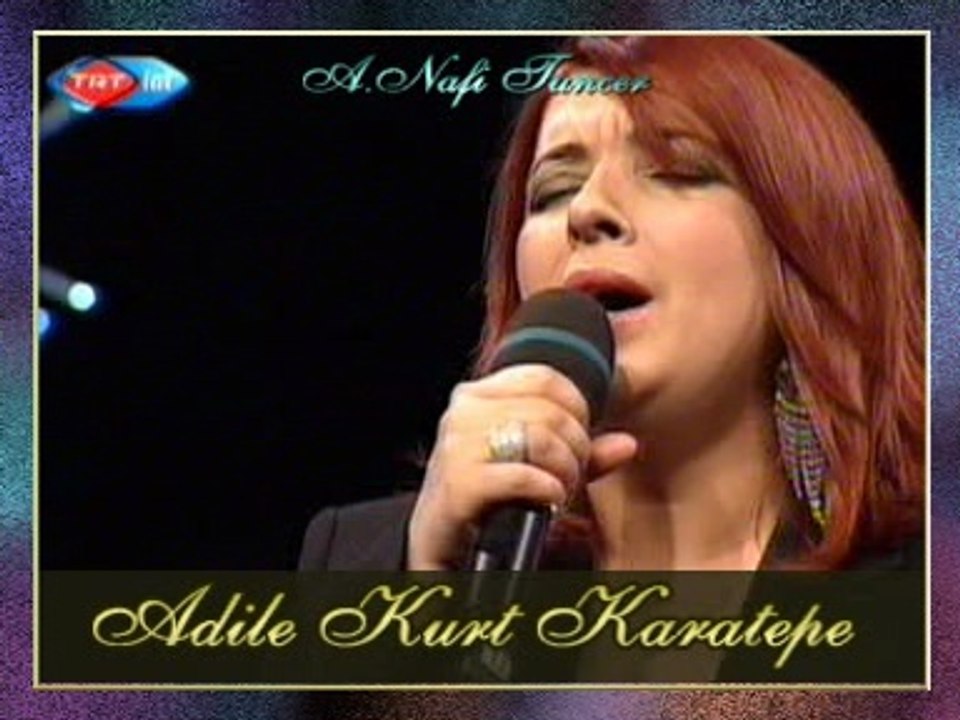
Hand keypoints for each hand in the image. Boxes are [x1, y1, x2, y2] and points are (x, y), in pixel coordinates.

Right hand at [406, 364, 637, 569]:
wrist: (437, 545)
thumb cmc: (487, 500)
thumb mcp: (537, 468)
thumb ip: (582, 453)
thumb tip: (626, 444)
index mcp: (477, 396)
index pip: (544, 377)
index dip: (576, 408)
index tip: (579, 440)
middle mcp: (463, 413)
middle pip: (549, 411)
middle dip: (575, 448)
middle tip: (572, 477)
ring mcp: (457, 446)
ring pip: (539, 438)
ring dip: (564, 471)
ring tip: (560, 491)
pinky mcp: (458, 484)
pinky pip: (522, 475)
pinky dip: (546, 489)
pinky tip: (547, 501)